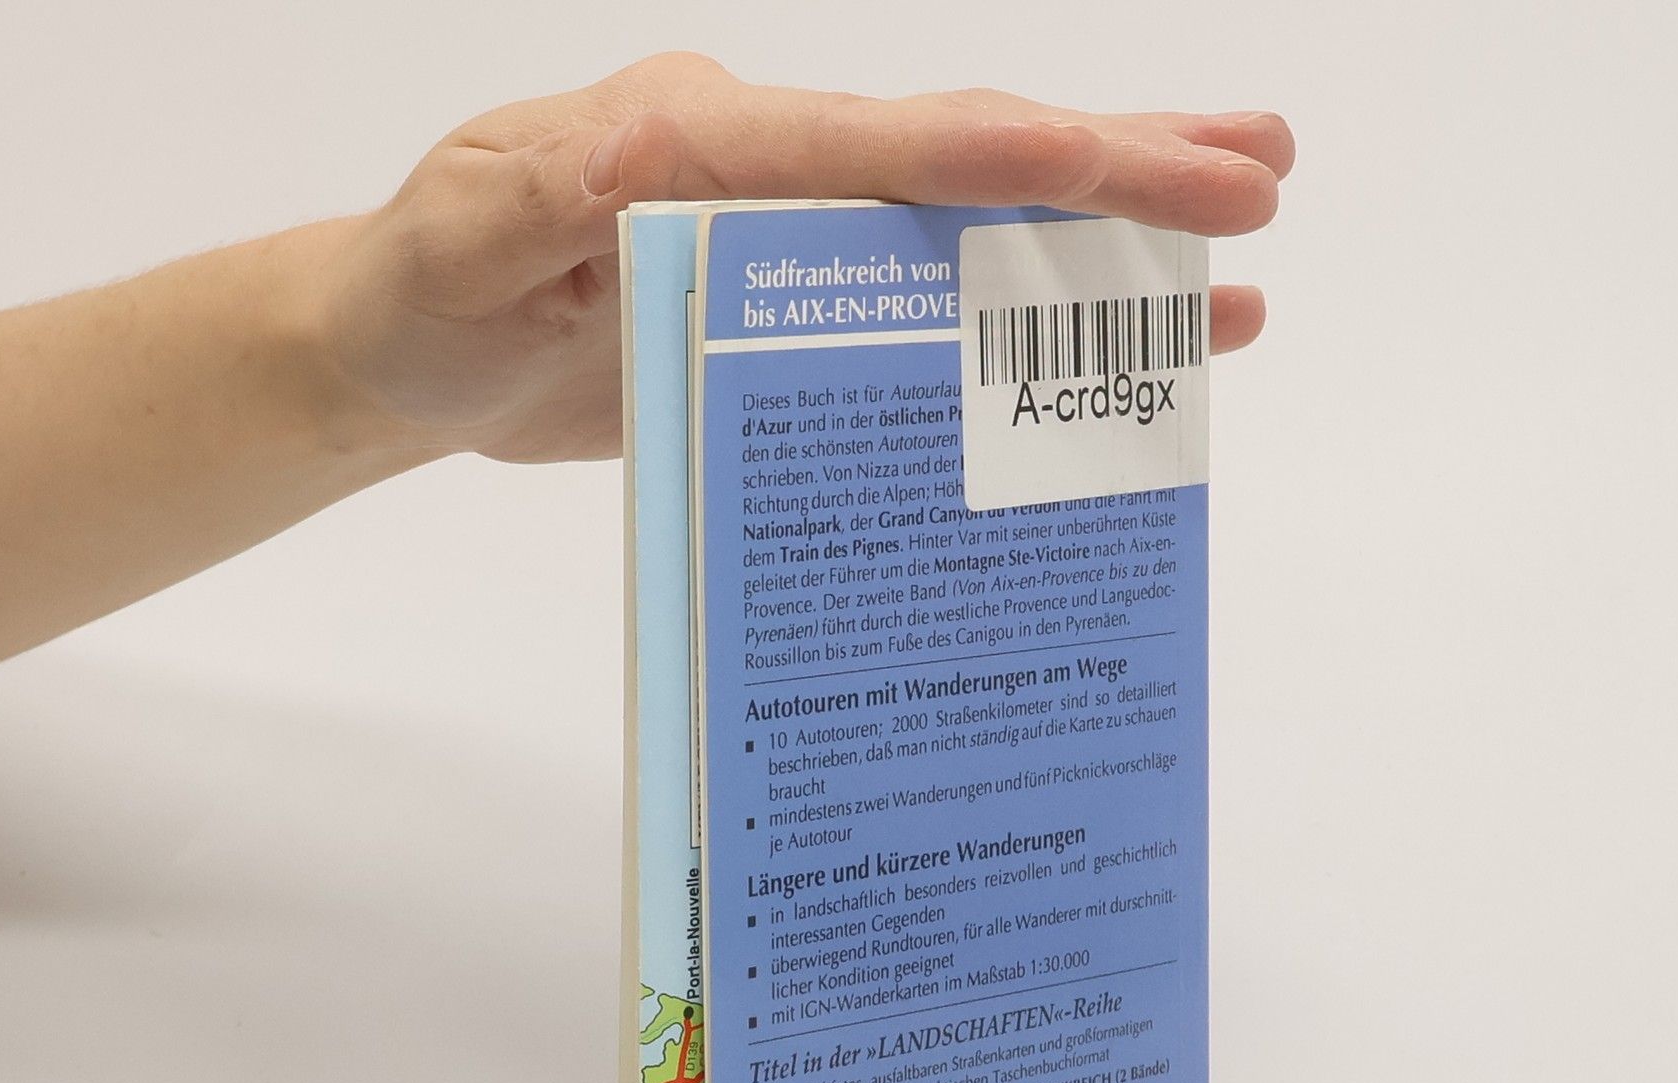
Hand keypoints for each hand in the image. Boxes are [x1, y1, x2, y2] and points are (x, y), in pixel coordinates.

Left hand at [316, 53, 1293, 464]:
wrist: (421, 349)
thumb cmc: (426, 292)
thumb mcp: (457, 244)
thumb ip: (537, 203)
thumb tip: (634, 151)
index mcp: (694, 137)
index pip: (860, 143)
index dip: (982, 154)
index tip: (1095, 157)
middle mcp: (771, 166)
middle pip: (962, 156)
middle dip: (1111, 162)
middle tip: (1256, 172)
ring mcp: (802, 237)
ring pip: (980, 222)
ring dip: (1111, 229)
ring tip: (1247, 240)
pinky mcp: (811, 310)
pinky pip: (942, 307)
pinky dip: (1032, 318)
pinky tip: (1118, 343)